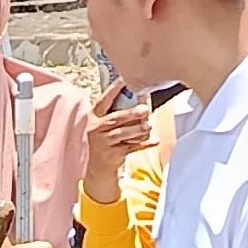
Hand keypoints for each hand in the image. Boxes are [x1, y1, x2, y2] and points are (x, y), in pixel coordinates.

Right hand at [85, 83, 148, 201]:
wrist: (94, 167)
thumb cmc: (101, 139)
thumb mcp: (99, 124)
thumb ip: (113, 112)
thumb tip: (136, 99)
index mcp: (93, 117)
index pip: (103, 100)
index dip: (113, 90)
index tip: (124, 80)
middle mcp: (97, 129)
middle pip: (115, 119)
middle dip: (130, 114)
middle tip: (145, 109)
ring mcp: (104, 142)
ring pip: (122, 134)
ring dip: (137, 130)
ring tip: (149, 126)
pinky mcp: (113, 154)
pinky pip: (131, 148)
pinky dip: (144, 145)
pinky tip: (154, 141)